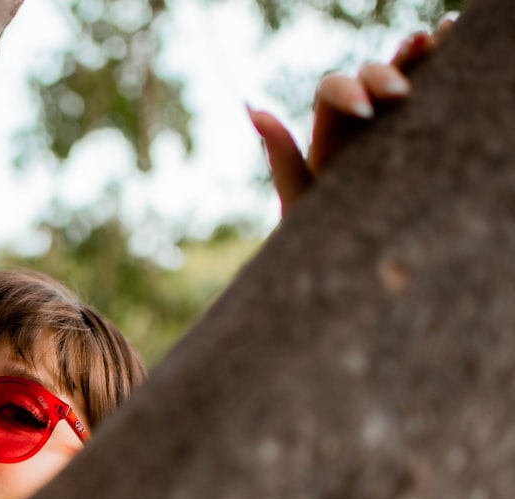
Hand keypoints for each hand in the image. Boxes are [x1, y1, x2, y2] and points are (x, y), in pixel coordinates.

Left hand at [249, 18, 454, 213]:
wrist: (351, 255)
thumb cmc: (319, 230)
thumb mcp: (299, 193)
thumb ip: (281, 152)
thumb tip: (252, 108)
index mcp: (328, 126)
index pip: (333, 89)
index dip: (348, 91)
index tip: (364, 112)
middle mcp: (359, 116)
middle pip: (369, 75)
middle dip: (385, 74)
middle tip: (400, 94)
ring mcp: (392, 120)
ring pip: (402, 75)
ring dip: (415, 55)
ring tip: (435, 38)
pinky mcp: (422, 129)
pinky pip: (432, 89)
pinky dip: (442, 60)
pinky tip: (451, 38)